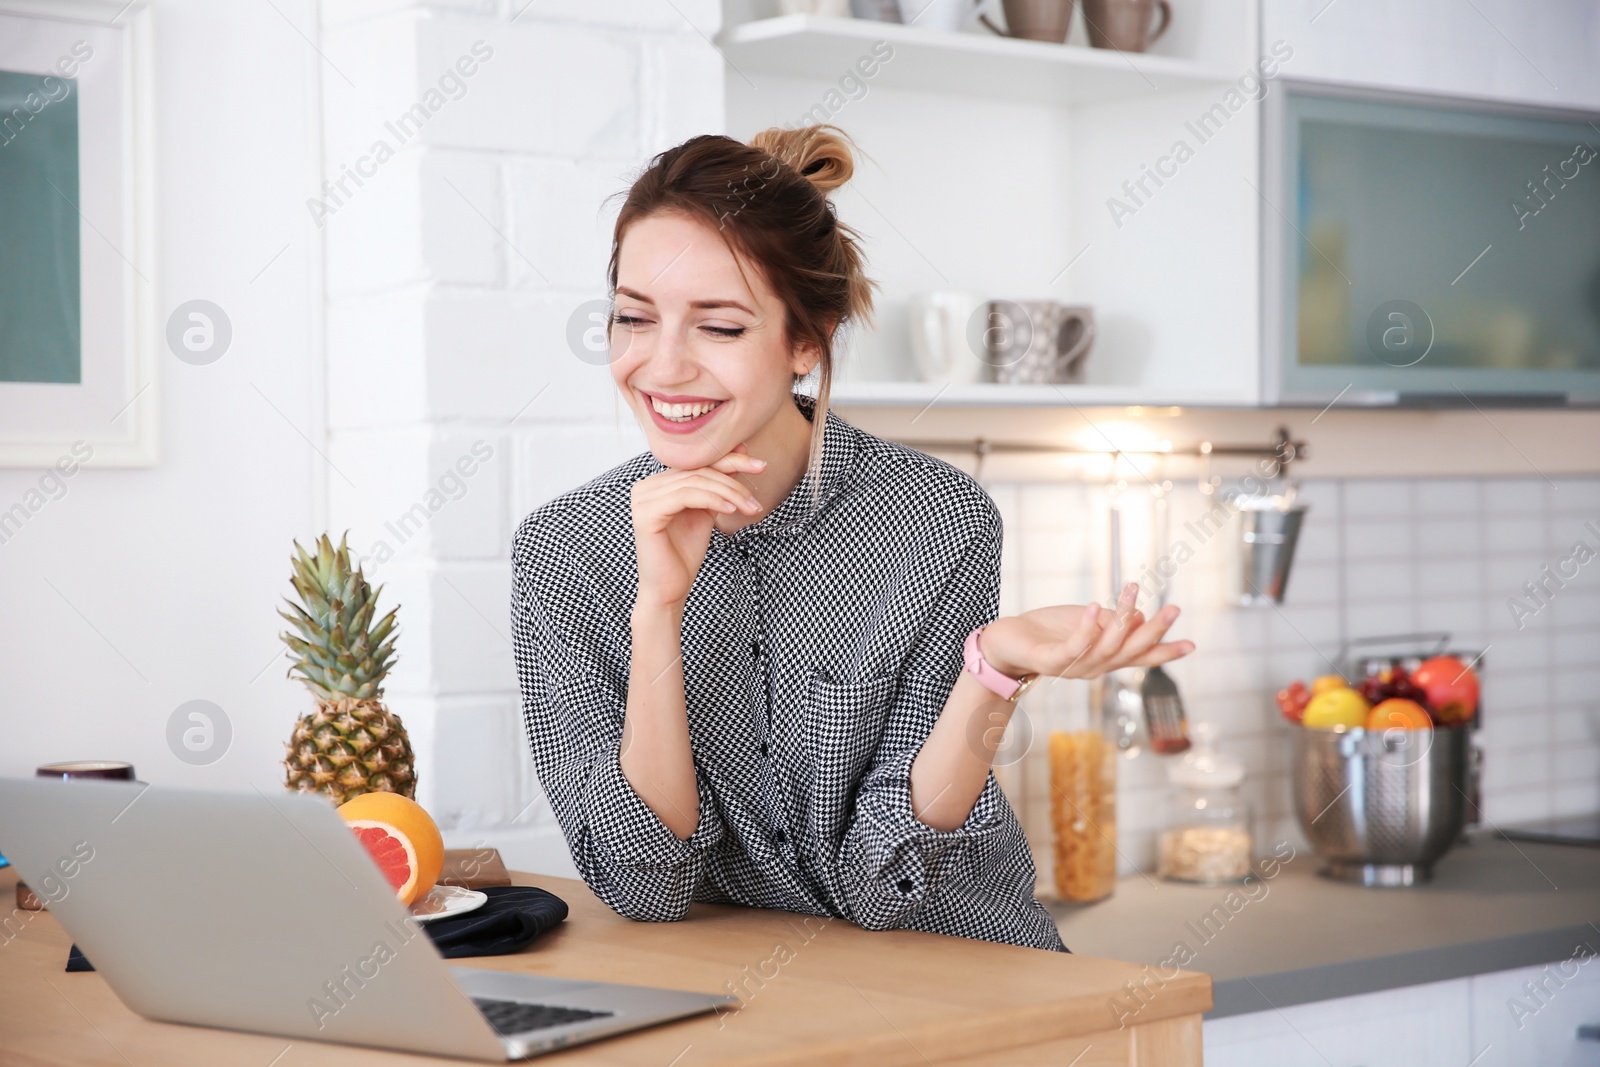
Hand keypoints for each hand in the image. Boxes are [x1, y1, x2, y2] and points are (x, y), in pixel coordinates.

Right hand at [631, 443, 765, 607]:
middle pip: (698, 471)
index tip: (760, 465)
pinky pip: (685, 496)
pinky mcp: (645, 513)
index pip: (699, 464)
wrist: (670, 590)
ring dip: (729, 493)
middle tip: (756, 498)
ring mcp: (642, 498)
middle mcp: (646, 486)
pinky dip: (712, 499)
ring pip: (695, 482)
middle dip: (734, 481)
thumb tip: (741, 450)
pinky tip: (731, 510)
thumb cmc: (685, 554)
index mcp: (658, 483)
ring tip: (750, 508)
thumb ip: (718, 484)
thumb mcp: (707, 511)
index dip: (731, 460)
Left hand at [977, 582, 1194, 680]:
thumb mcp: (1086, 620)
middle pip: (1131, 651)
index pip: (1140, 656)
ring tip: (1133, 589)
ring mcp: (1073, 667)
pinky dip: (1087, 627)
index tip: (1192, 644)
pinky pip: (1074, 646)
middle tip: (1174, 608)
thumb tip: (1140, 617)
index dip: (1165, 651)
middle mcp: (1094, 667)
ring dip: (1123, 617)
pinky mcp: (1051, 661)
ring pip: (1107, 646)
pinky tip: (1096, 606)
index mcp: (1105, 658)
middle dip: (1154, 631)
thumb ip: (1112, 622)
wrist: (1005, 643)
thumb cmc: (1048, 631)